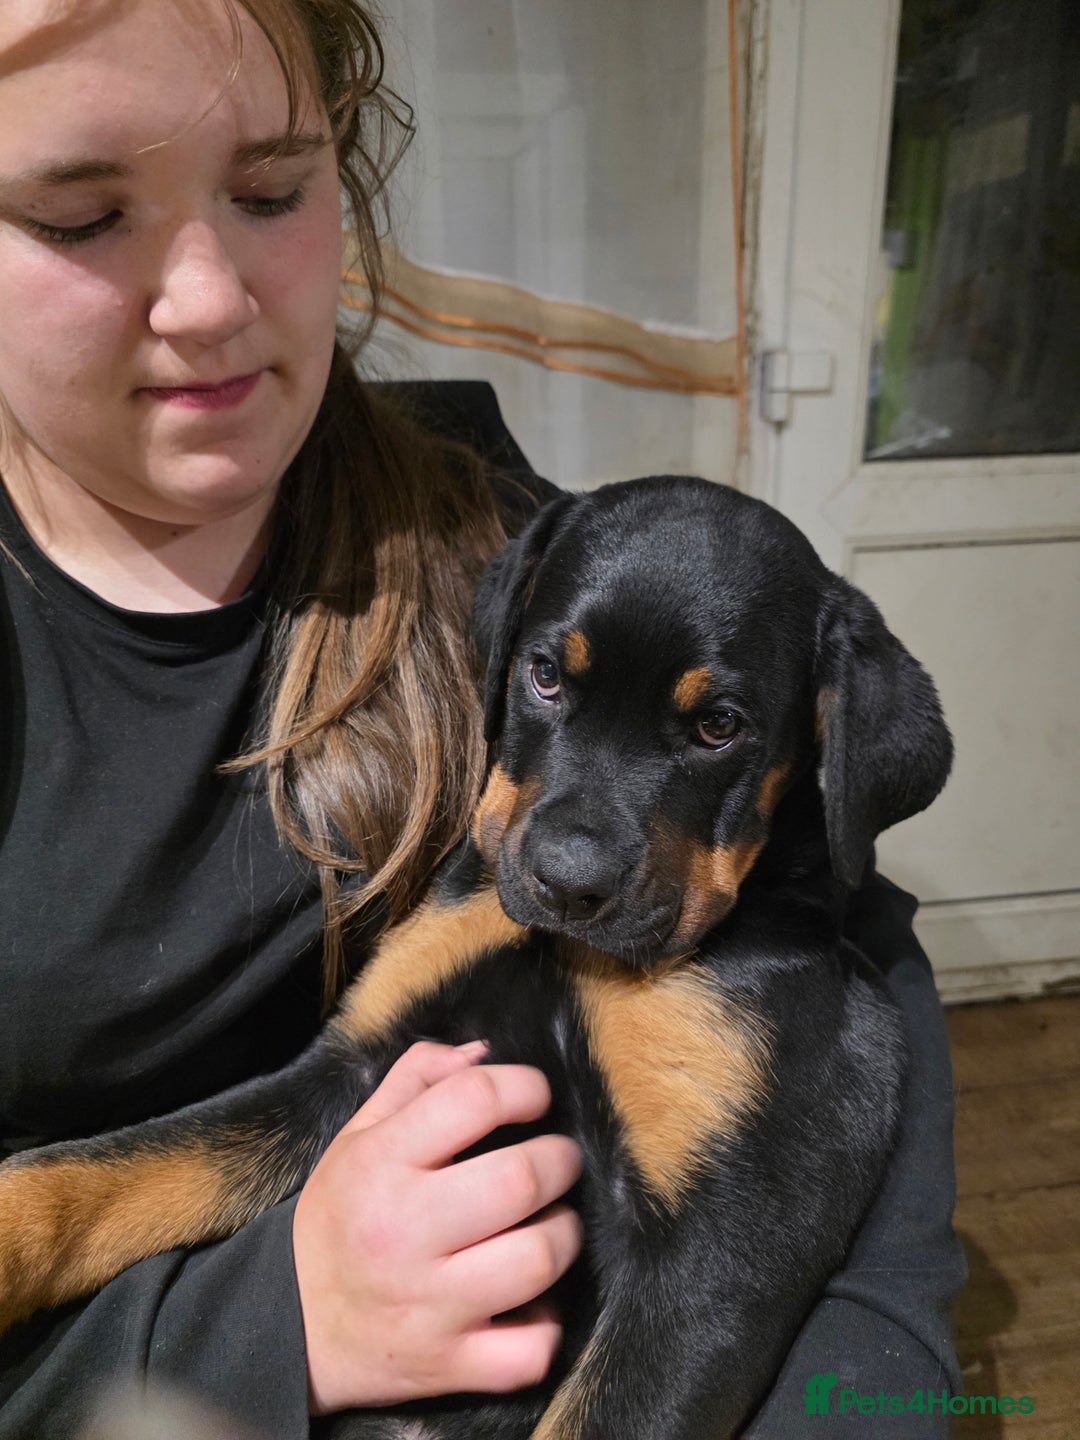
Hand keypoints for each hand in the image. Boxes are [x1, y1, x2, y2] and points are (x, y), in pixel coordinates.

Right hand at [292, 1040, 583, 1413]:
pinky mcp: (448, 1365)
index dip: (524, 1087)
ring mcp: (429, 1305)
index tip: (534, 1097)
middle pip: (522, 1179)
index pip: (474, 1099)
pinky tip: (530, 1300)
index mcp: (380, 1163)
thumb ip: (417, 1079)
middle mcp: (403, 1231)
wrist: (292, 1329)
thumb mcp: (358, 1135)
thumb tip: (483, 1051)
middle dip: (560, 1159)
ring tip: (549, 1222)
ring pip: (539, 1259)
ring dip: (563, 1233)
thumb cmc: (341, 1217)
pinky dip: (545, 1323)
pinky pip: (530, 1349)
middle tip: (556, 1159)